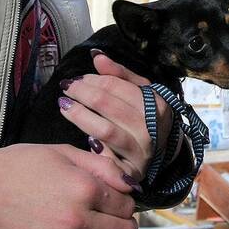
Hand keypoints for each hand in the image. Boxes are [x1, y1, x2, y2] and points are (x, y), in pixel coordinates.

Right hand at [0, 144, 137, 228]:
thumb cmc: (18, 165)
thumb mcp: (62, 151)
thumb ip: (102, 166)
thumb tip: (131, 185)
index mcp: (84, 189)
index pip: (125, 205)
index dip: (128, 205)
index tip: (123, 205)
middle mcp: (75, 221)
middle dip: (128, 228)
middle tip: (123, 225)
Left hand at [59, 52, 174, 181]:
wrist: (165, 152)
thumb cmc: (148, 116)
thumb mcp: (142, 92)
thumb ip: (120, 74)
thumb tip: (96, 56)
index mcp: (156, 105)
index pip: (116, 86)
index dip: (93, 80)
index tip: (78, 78)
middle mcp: (150, 127)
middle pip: (108, 105)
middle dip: (82, 93)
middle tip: (66, 87)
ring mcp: (141, 151)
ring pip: (104, 130)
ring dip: (80, 116)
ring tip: (63, 106)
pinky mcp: (130, 172)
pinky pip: (106, 158)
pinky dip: (94, 146)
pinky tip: (83, 137)